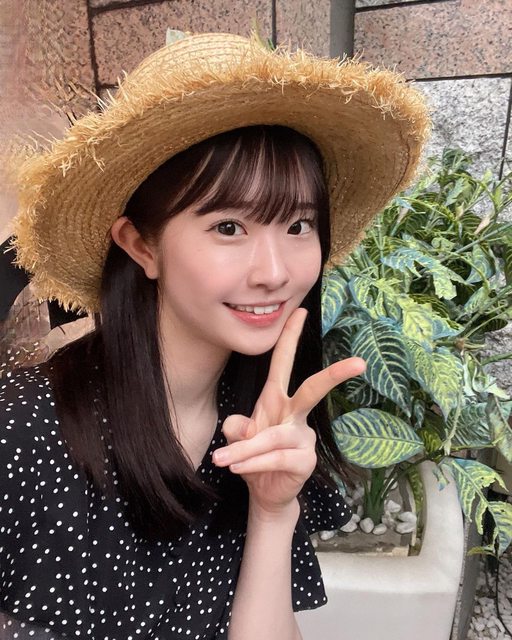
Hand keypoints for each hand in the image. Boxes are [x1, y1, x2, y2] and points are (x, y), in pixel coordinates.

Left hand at [213, 307, 365, 515]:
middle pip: (313, 390)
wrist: (264, 492)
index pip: (283, 363)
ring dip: (246, 450)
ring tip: (222, 461)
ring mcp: (304, 437)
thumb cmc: (253, 456)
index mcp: (276, 400)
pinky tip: (237, 469)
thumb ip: (236, 428)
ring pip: (274, 436)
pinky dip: (253, 463)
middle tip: (359, 363)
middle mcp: (295, 414)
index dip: (289, 338)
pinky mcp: (306, 460)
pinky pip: (277, 458)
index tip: (300, 311)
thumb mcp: (239, 437)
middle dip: (335, 375)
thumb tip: (239, 427)